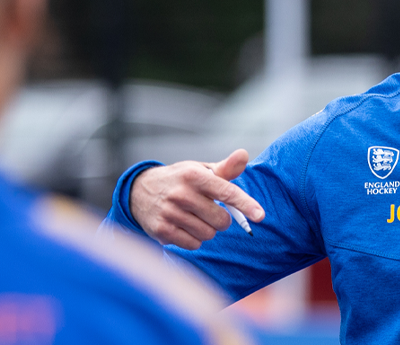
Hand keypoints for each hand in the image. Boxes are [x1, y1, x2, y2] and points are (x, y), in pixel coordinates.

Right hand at [130, 149, 265, 249]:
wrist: (139, 191)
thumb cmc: (180, 180)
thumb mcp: (200, 170)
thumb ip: (225, 168)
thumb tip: (244, 155)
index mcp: (194, 176)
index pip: (226, 192)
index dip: (246, 204)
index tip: (260, 216)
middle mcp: (181, 193)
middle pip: (221, 220)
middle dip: (222, 220)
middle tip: (210, 211)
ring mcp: (170, 212)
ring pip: (208, 234)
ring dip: (207, 229)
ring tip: (194, 217)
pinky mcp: (161, 230)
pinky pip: (193, 244)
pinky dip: (194, 239)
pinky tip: (183, 226)